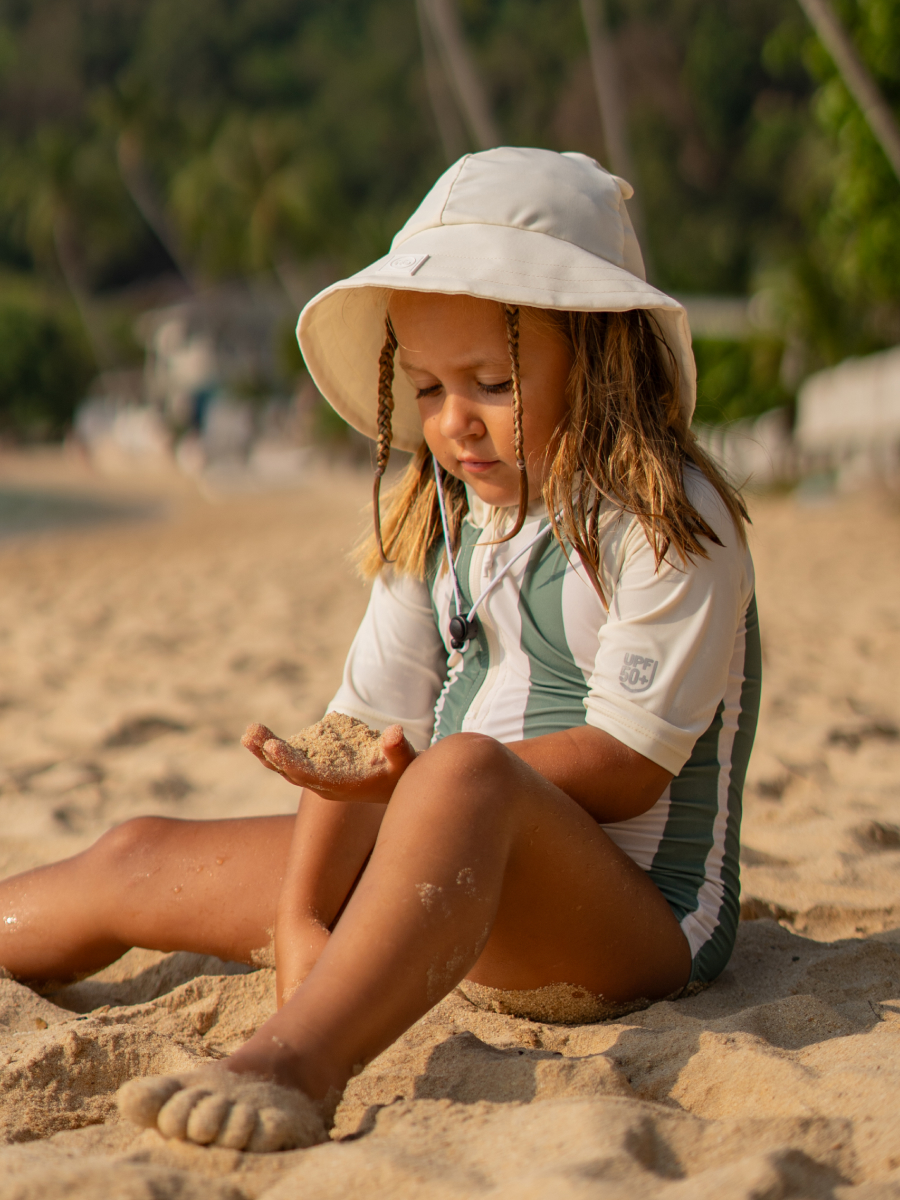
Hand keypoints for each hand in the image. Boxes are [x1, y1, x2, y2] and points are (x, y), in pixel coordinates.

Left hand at [240, 722, 415, 803]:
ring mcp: (314, 775)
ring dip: (264, 750)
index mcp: (338, 785)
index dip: (289, 762)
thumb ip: (398, 748)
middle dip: (269, 754)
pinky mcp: (312, 764)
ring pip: (283, 765)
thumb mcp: (404, 760)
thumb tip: (395, 732)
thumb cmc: (399, 771)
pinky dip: (271, 748)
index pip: (308, 775)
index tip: (272, 746)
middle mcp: (321, 784)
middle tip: (251, 734)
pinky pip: (287, 758)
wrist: (394, 782)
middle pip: (288, 771)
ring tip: (249, 732)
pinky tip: (256, 733)